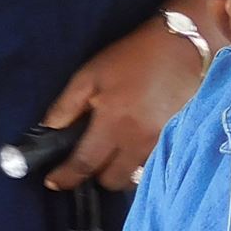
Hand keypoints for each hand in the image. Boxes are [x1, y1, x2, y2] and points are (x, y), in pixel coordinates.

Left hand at [38, 15, 206, 191]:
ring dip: (119, 169)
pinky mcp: (178, 143)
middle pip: (112, 180)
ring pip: (134, 176)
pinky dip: (139, 163)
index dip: (67, 177)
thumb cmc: (131, 59)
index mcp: (114, 124)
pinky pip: (153, 167)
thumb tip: (49, 129)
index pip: (86, 164)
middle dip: (97, 174)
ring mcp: (162, 145)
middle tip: (90, 157)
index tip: (53, 182)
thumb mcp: (90, 75)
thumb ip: (67, 105)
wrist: (181, 48)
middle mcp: (139, 142)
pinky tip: (134, 146)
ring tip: (113, 150)